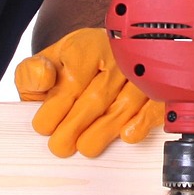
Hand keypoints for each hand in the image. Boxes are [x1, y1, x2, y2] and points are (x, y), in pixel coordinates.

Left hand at [14, 28, 163, 156]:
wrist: (109, 53)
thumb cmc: (77, 64)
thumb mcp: (49, 62)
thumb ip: (33, 72)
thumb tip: (41, 80)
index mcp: (87, 46)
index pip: (72, 81)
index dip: (55, 108)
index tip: (43, 126)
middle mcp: (118, 56)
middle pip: (97, 96)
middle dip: (76, 126)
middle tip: (60, 146)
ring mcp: (141, 72)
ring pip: (125, 105)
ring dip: (104, 131)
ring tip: (86, 147)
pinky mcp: (159, 87)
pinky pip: (155, 106)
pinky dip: (143, 122)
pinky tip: (127, 136)